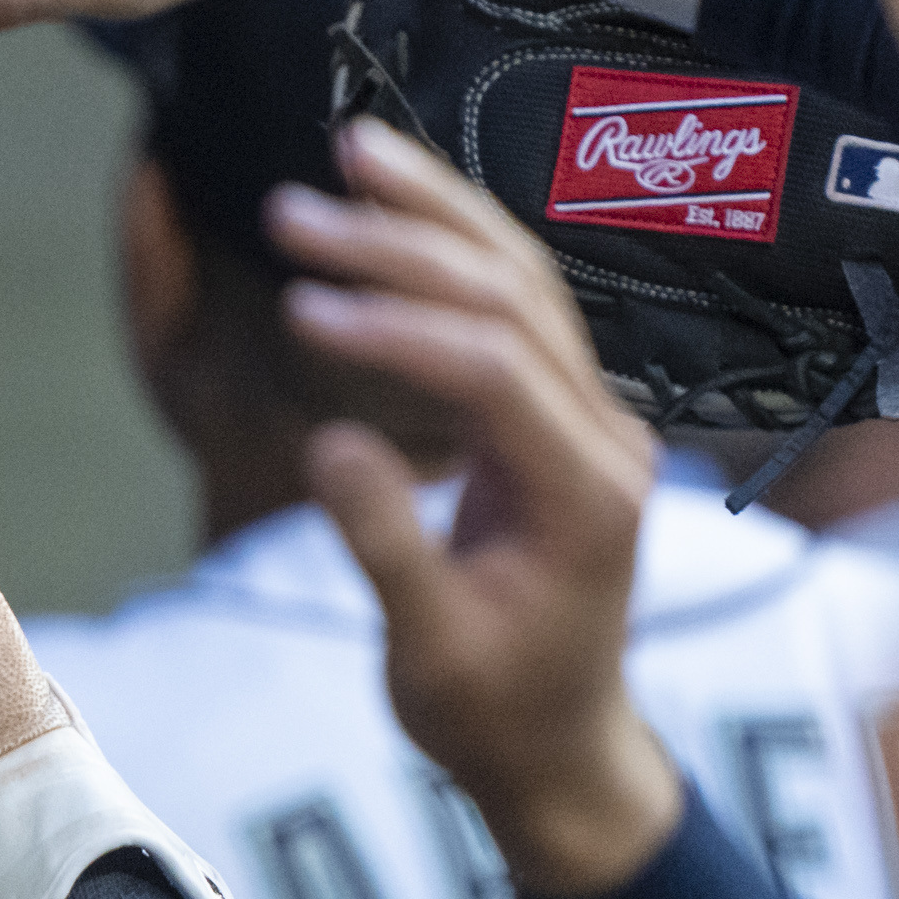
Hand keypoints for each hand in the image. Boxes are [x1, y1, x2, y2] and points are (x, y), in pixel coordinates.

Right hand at [273, 117, 678, 898]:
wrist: (562, 746)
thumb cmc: (494, 711)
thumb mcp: (430, 651)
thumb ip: (387, 545)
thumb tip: (329, 443)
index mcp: (585, 490)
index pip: (491, 369)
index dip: (395, 329)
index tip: (301, 307)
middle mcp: (604, 434)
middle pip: (512, 296)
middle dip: (404, 239)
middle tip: (295, 205)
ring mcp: (589, 418)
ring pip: (521, 281)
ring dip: (434, 214)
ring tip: (349, 153)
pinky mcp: (559, 417)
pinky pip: (512, 309)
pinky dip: (451, 250)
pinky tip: (395, 210)